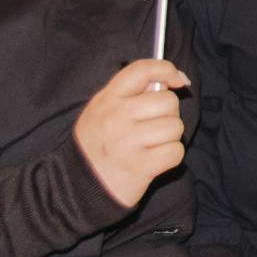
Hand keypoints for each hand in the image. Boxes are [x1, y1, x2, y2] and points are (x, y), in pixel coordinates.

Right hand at [74, 59, 189, 208]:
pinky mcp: (140, 167)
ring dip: (170, 138)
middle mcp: (116, 117)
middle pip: (168, 101)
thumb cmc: (96, 146)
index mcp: (107, 100)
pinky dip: (170, 157)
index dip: (166, 69)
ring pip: (176, 127)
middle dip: (168, 114)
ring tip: (150, 146)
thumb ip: (130, 95)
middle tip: (152, 128)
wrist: (77, 187)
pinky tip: (153, 160)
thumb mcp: (101, 112)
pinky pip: (176, 151)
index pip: (141, 70)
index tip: (178, 81)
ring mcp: (128, 142)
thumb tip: (169, 82)